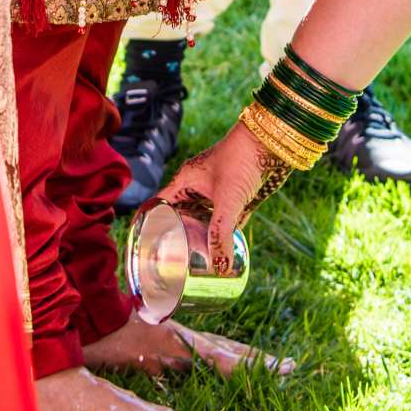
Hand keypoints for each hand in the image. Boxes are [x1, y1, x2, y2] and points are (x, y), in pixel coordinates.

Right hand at [154, 121, 295, 275]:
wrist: (272, 142)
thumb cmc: (242, 159)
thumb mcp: (227, 199)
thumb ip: (221, 232)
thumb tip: (220, 268)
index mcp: (185, 181)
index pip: (158, 203)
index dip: (147, 220)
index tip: (139, 240)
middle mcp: (198, 187)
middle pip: (179, 214)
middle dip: (174, 233)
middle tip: (167, 257)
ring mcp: (218, 192)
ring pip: (202, 218)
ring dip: (199, 235)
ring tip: (192, 258)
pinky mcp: (237, 197)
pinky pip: (225, 220)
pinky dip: (223, 234)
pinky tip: (222, 250)